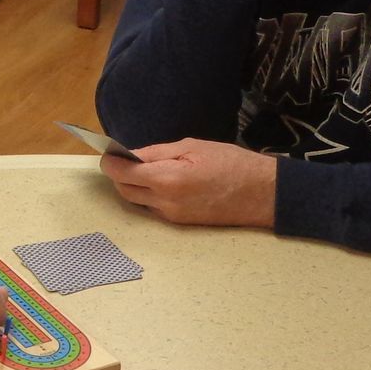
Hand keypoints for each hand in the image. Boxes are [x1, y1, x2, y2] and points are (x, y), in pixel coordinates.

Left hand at [101, 138, 277, 227]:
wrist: (262, 194)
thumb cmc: (232, 164)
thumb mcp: (193, 147)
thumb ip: (157, 152)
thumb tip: (132, 154)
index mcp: (167, 180)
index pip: (123, 174)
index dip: (111, 163)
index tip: (108, 153)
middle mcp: (165, 203)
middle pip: (125, 190)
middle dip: (119, 175)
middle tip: (124, 159)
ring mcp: (172, 216)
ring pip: (138, 201)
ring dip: (134, 186)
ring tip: (145, 168)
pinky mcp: (181, 222)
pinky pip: (154, 208)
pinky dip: (149, 194)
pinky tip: (161, 181)